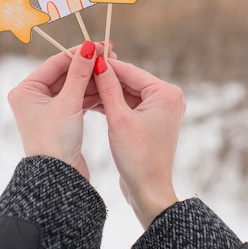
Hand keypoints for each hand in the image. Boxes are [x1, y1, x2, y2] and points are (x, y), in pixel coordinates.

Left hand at [8, 42, 105, 180]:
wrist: (58, 178)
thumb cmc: (56, 141)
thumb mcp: (69, 103)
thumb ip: (79, 73)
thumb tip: (87, 47)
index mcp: (26, 90)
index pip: (55, 63)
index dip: (79, 53)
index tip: (99, 45)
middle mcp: (33, 98)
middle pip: (65, 74)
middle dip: (87, 66)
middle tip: (110, 55)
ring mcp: (47, 110)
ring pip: (73, 87)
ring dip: (91, 80)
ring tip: (112, 70)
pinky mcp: (60, 121)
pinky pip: (77, 100)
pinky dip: (90, 95)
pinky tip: (107, 88)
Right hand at [94, 58, 185, 227]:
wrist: (148, 191)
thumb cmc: (137, 157)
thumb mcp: (118, 119)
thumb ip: (108, 88)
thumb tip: (99, 62)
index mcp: (166, 93)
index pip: (130, 71)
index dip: (105, 65)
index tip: (84, 57)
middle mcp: (168, 98)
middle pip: (130, 80)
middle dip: (105, 78)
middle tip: (79, 71)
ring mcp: (161, 110)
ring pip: (128, 93)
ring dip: (107, 92)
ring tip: (81, 87)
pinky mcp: (152, 121)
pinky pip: (130, 105)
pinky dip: (113, 104)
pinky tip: (91, 102)